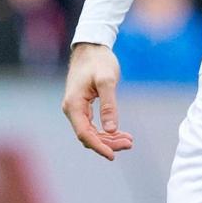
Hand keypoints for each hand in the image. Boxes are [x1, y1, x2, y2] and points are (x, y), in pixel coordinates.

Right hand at [62, 43, 134, 160]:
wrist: (91, 48)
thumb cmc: (99, 61)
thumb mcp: (107, 81)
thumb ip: (109, 105)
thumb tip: (111, 129)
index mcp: (73, 105)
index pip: (85, 134)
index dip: (99, 147)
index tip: (113, 155)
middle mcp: (72, 109)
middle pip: (89, 136)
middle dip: (109, 143)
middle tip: (130, 143)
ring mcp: (77, 109)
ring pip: (92, 132)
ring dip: (109, 139)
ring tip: (129, 140)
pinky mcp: (83, 106)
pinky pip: (93, 125)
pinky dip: (107, 131)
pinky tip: (121, 133)